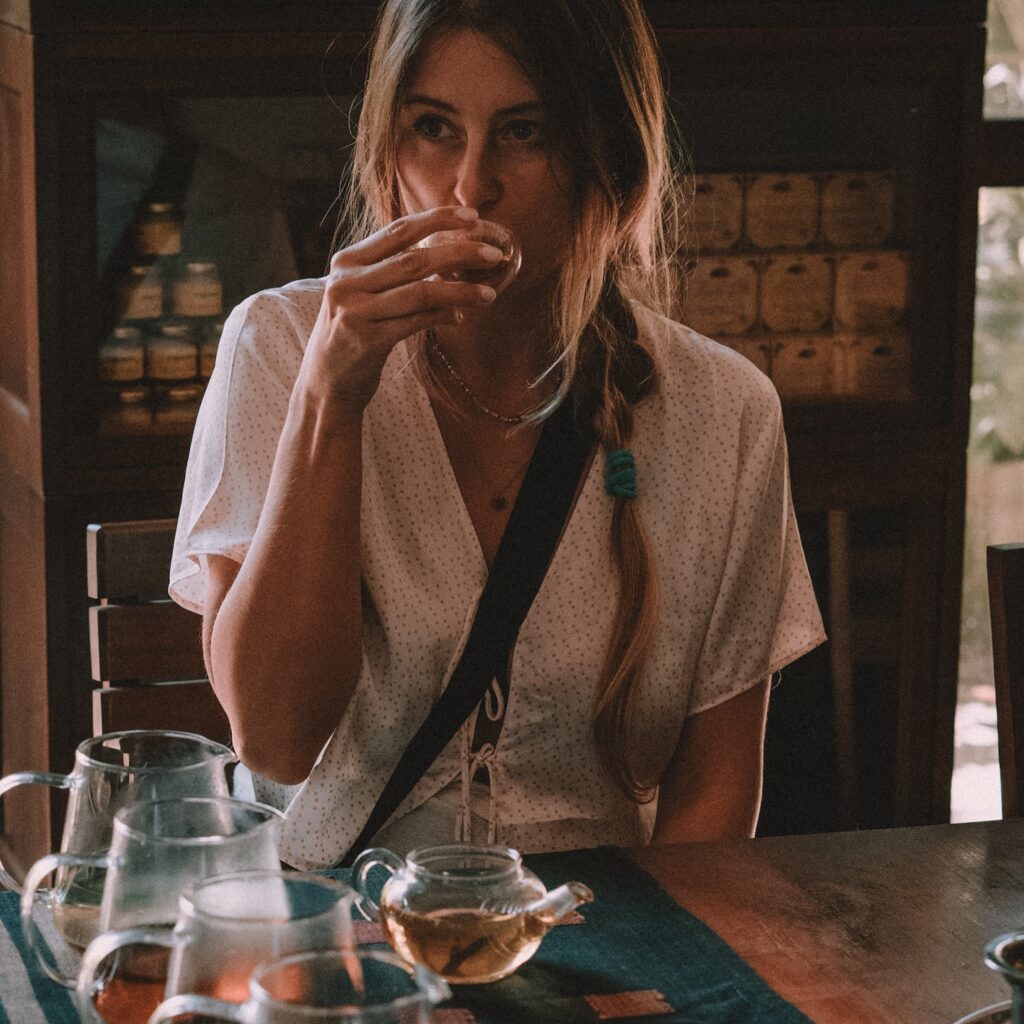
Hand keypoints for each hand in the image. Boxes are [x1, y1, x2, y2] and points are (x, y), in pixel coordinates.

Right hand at [298, 206, 501, 417]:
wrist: (326, 382)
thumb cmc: (354, 333)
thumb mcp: (363, 293)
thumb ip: (392, 271)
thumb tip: (449, 252)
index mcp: (347, 262)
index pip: (399, 230)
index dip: (438, 219)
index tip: (472, 216)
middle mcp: (347, 282)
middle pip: (414, 259)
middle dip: (460, 253)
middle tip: (494, 255)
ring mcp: (354, 311)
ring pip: (420, 292)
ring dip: (460, 291)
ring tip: (489, 295)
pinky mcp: (367, 341)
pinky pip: (415, 322)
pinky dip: (442, 317)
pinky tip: (461, 317)